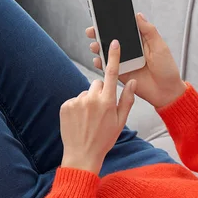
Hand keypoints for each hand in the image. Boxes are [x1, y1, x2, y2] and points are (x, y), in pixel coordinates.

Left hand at [60, 40, 136, 174]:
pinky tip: (80, 121)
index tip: (113, 43)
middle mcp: (91, 99)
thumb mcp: (120, 122)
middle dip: (100, 93)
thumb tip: (132, 81)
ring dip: (88, 101)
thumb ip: (127, 100)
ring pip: (85, 93)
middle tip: (100, 111)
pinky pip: (74, 100)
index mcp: (107, 102)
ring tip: (88, 119)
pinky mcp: (65, 106)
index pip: (111, 74)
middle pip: (97, 84)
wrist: (82, 155)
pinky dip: (77, 108)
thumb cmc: (104, 140)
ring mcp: (77, 102)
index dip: (113, 56)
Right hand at [86, 13, 186, 107]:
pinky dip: (101, 64)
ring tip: (95, 46)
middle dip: (100, 34)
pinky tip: (98, 60)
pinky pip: (108, 67)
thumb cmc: (167, 69)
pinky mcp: (121, 74)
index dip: (113, 24)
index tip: (103, 18)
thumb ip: (149, 31)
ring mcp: (125, 62)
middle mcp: (131, 50)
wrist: (167, 92)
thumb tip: (138, 15)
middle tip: (93, 31)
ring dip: (99, 48)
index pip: (124, 29)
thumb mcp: (160, 46)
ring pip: (108, 53)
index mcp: (140, 41)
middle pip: (113, 40)